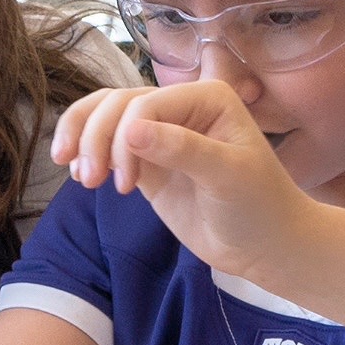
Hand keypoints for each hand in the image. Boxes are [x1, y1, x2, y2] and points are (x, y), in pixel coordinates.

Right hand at [52, 80, 316, 285]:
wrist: (265, 247)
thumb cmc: (259, 207)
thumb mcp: (227, 175)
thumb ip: (181, 149)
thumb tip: (130, 132)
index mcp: (207, 97)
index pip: (147, 102)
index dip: (124, 134)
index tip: (126, 182)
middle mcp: (181, 107)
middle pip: (118, 105)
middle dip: (97, 137)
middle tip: (90, 181)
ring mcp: (161, 135)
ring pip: (107, 120)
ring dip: (85, 141)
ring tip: (79, 176)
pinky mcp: (148, 164)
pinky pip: (109, 147)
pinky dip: (89, 155)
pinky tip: (81, 176)